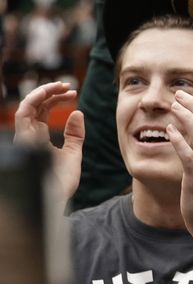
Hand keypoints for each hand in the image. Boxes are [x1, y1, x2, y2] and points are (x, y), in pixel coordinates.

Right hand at [13, 81, 84, 199]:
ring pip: (27, 105)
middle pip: (35, 105)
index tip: (73, 92)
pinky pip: (23, 113)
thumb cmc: (62, 181)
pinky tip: (49, 93)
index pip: (43, 111)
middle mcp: (29, 135)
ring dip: (43, 92)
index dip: (56, 99)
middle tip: (69, 85)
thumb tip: (77, 113)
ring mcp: (25, 136)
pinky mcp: (23, 138)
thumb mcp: (73, 153)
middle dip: (50, 92)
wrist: (56, 198)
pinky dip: (34, 99)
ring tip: (61, 86)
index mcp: (39, 137)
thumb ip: (75, 135)